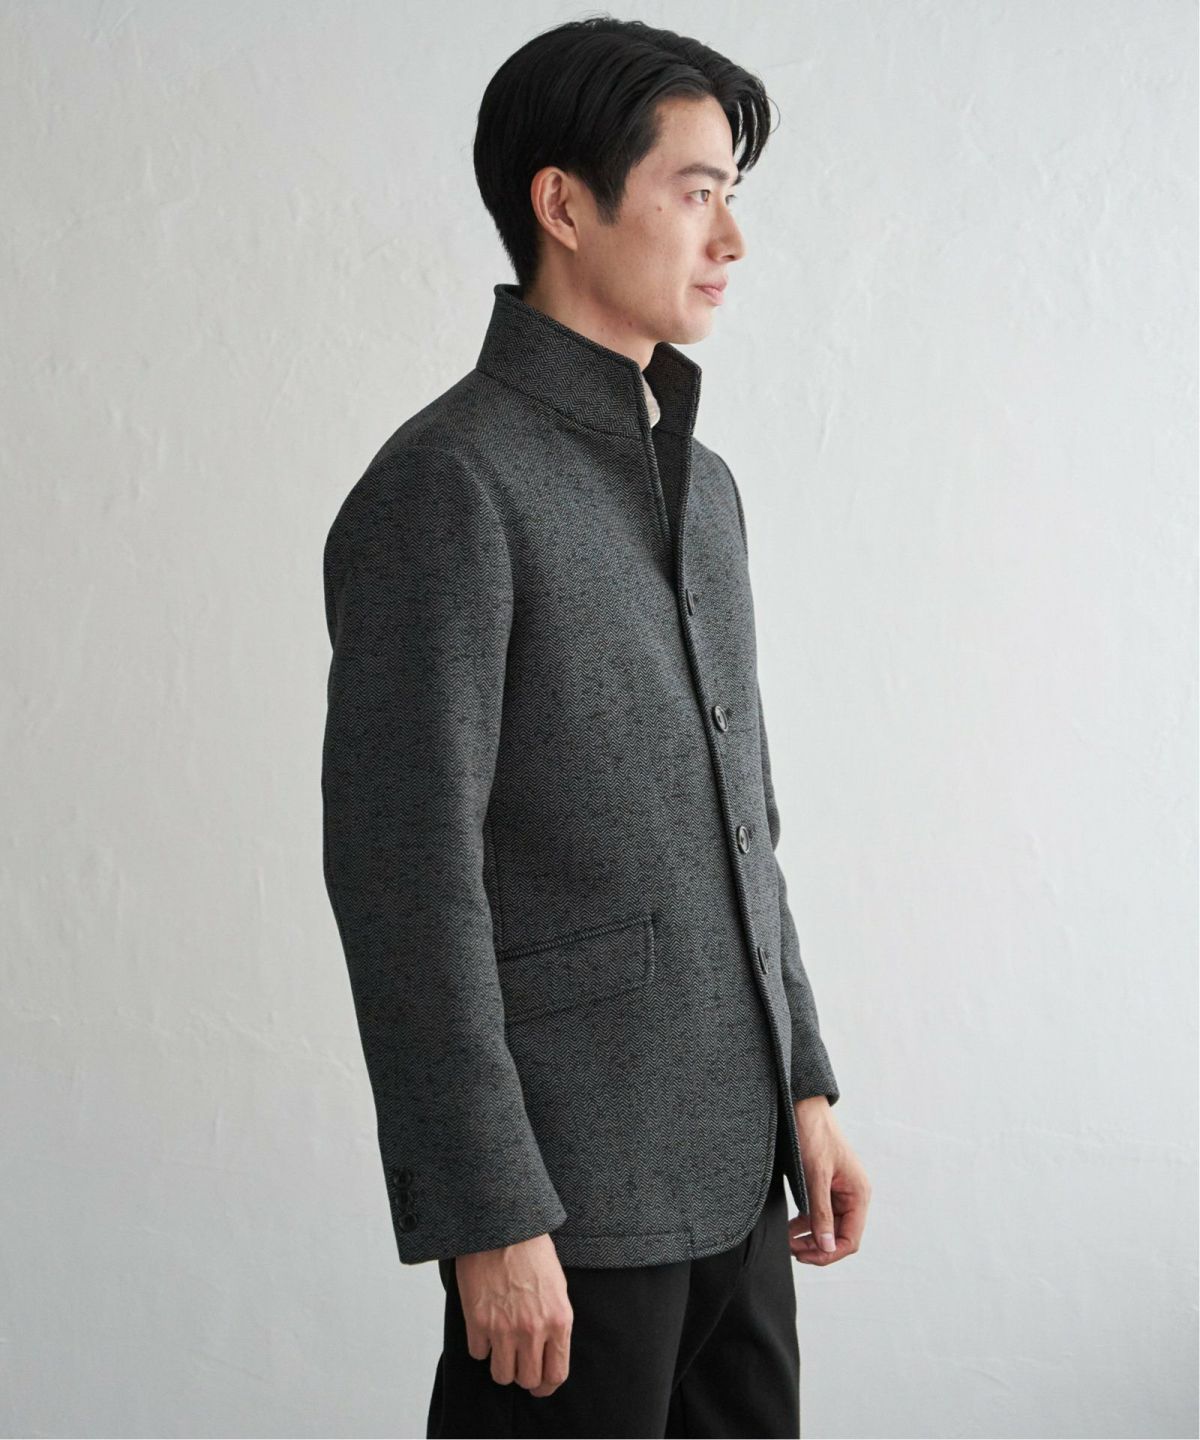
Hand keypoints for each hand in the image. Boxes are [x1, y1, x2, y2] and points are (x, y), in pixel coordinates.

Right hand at [456, 1232, 573, 1395]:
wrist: (502, 1227)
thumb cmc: (532, 1250)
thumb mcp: (558, 1286)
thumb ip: (555, 1321)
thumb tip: (549, 1350)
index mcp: (558, 1320)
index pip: (556, 1374)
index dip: (547, 1385)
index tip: (540, 1384)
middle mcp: (533, 1330)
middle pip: (527, 1380)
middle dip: (523, 1374)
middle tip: (518, 1362)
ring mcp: (504, 1328)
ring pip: (502, 1375)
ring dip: (501, 1364)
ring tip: (501, 1346)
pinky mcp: (478, 1322)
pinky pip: (478, 1354)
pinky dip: (480, 1345)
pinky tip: (484, 1326)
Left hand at [788, 1096, 870, 1264]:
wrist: (803, 1106)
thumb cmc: (814, 1134)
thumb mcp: (815, 1175)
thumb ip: (820, 1212)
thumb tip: (827, 1247)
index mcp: (859, 1194)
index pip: (850, 1240)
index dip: (828, 1253)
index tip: (803, 1256)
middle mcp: (853, 1195)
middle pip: (839, 1235)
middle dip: (816, 1246)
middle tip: (790, 1249)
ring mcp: (839, 1191)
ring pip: (828, 1226)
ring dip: (809, 1237)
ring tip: (788, 1241)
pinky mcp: (826, 1186)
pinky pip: (819, 1213)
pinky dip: (806, 1223)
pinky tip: (790, 1228)